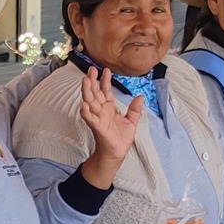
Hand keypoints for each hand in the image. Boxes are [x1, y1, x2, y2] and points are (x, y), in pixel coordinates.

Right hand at [77, 68, 145, 186]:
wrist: (117, 153)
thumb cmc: (120, 139)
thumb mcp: (131, 121)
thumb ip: (135, 109)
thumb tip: (140, 97)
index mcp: (109, 108)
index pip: (105, 91)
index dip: (105, 81)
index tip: (105, 70)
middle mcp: (101, 111)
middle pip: (95, 93)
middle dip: (92, 81)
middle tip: (90, 70)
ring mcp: (98, 119)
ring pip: (90, 102)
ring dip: (87, 92)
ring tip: (85, 81)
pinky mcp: (97, 127)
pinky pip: (90, 119)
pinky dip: (86, 112)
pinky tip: (83, 105)